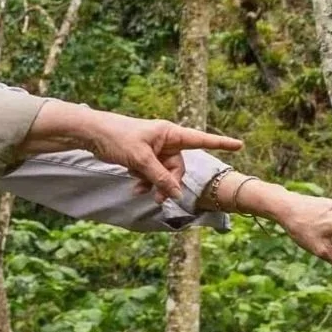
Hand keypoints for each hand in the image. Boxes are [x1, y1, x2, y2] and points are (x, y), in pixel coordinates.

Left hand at [28, 102, 239, 202]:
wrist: (91, 134)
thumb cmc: (118, 138)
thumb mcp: (141, 160)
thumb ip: (160, 177)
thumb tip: (176, 194)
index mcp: (170, 132)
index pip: (201, 138)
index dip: (221, 143)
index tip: (240, 145)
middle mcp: (165, 140)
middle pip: (178, 166)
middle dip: (170, 182)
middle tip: (159, 198)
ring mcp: (154, 149)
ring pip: (164, 173)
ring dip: (155, 184)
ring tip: (141, 191)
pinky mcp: (143, 157)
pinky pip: (152, 173)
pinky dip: (145, 181)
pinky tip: (134, 187)